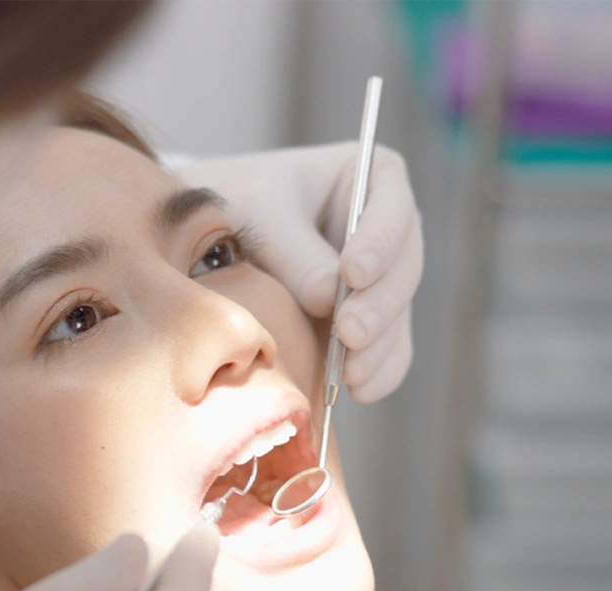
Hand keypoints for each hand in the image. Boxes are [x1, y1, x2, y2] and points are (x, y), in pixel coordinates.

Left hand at [180, 142, 422, 402]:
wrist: (208, 239)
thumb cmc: (237, 205)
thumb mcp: (258, 214)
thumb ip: (294, 254)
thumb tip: (329, 300)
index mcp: (371, 178)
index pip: (391, 209)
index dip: (379, 243)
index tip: (353, 275)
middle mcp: (388, 229)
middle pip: (403, 269)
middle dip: (378, 306)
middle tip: (350, 334)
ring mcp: (383, 279)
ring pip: (397, 315)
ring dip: (379, 348)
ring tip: (350, 374)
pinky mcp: (371, 321)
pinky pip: (387, 349)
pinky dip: (376, 371)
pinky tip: (356, 391)